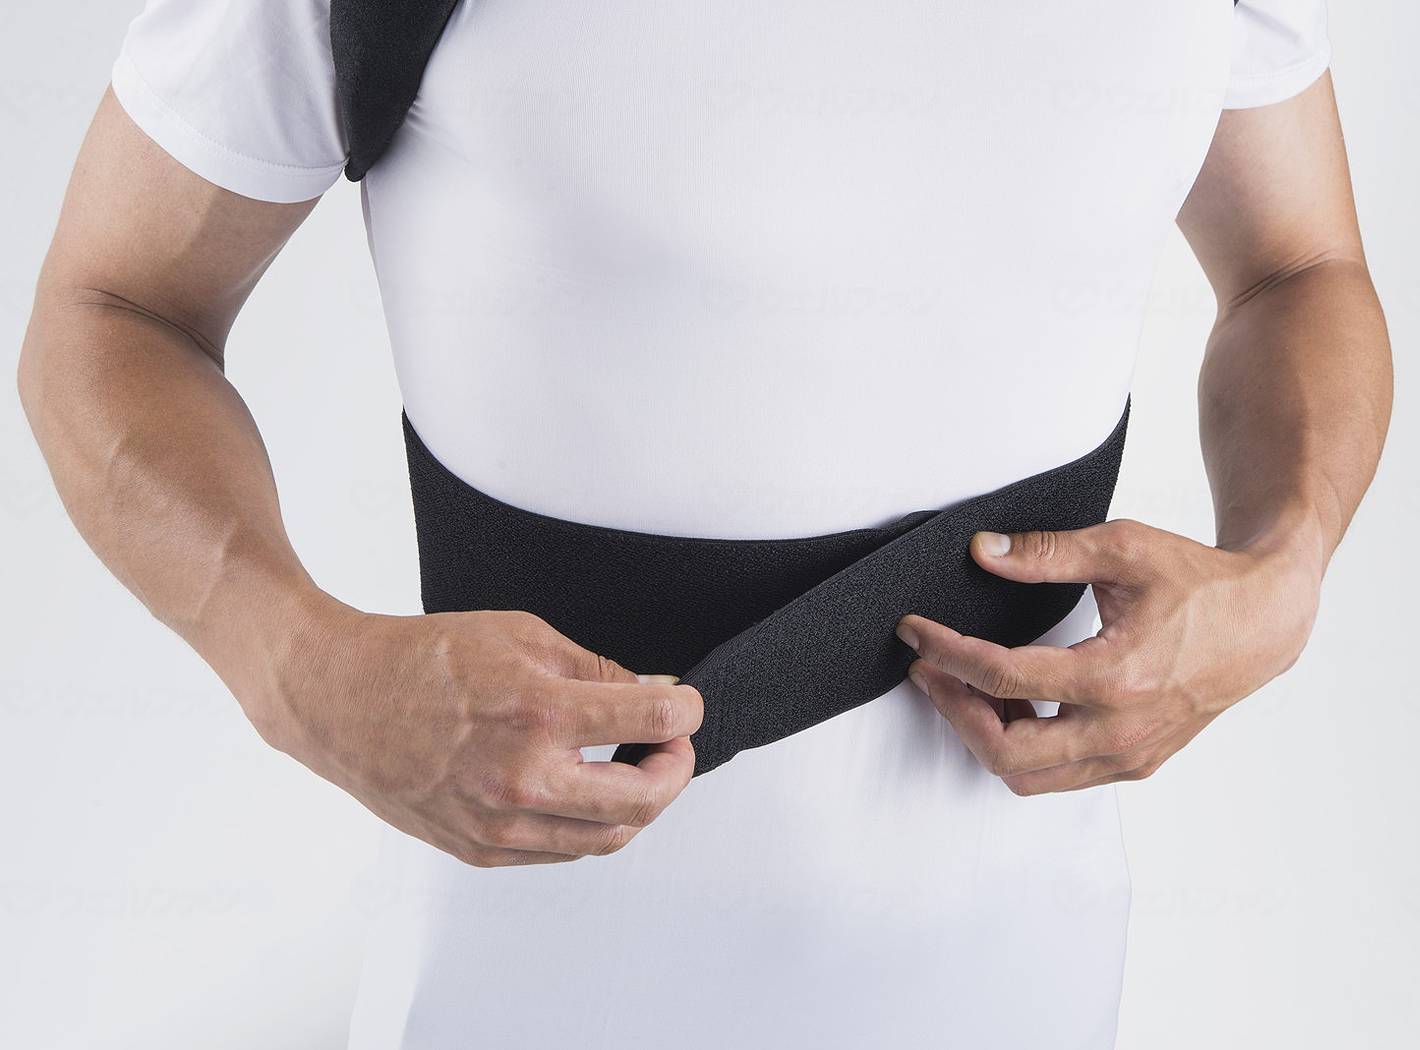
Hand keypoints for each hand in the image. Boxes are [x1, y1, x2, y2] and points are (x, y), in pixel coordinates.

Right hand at [244, 601, 702, 865]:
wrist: (342, 700)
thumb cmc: (421, 660)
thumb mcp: (520, 634)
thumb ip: (594, 669)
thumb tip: (649, 692)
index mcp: (539, 712)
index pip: (652, 720)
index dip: (686, 711)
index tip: (686, 706)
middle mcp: (524, 778)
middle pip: (645, 800)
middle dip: (676, 771)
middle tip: (674, 747)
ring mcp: (501, 824)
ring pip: (608, 838)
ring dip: (639, 806)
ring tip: (636, 771)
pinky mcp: (481, 849)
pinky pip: (562, 852)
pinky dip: (590, 825)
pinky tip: (587, 792)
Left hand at [895, 519, 1322, 794]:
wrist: (1263, 622)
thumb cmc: (1198, 583)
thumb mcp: (1121, 549)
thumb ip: (1046, 553)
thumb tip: (982, 551)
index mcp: (1115, 675)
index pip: (1003, 677)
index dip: (946, 653)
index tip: (915, 632)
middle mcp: (1121, 729)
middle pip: (1004, 751)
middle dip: (952, 708)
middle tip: (929, 667)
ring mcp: (1129, 755)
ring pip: (1028, 776)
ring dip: (984, 734)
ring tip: (966, 684)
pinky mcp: (1135, 764)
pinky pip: (1058, 776)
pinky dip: (1021, 747)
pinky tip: (1010, 703)